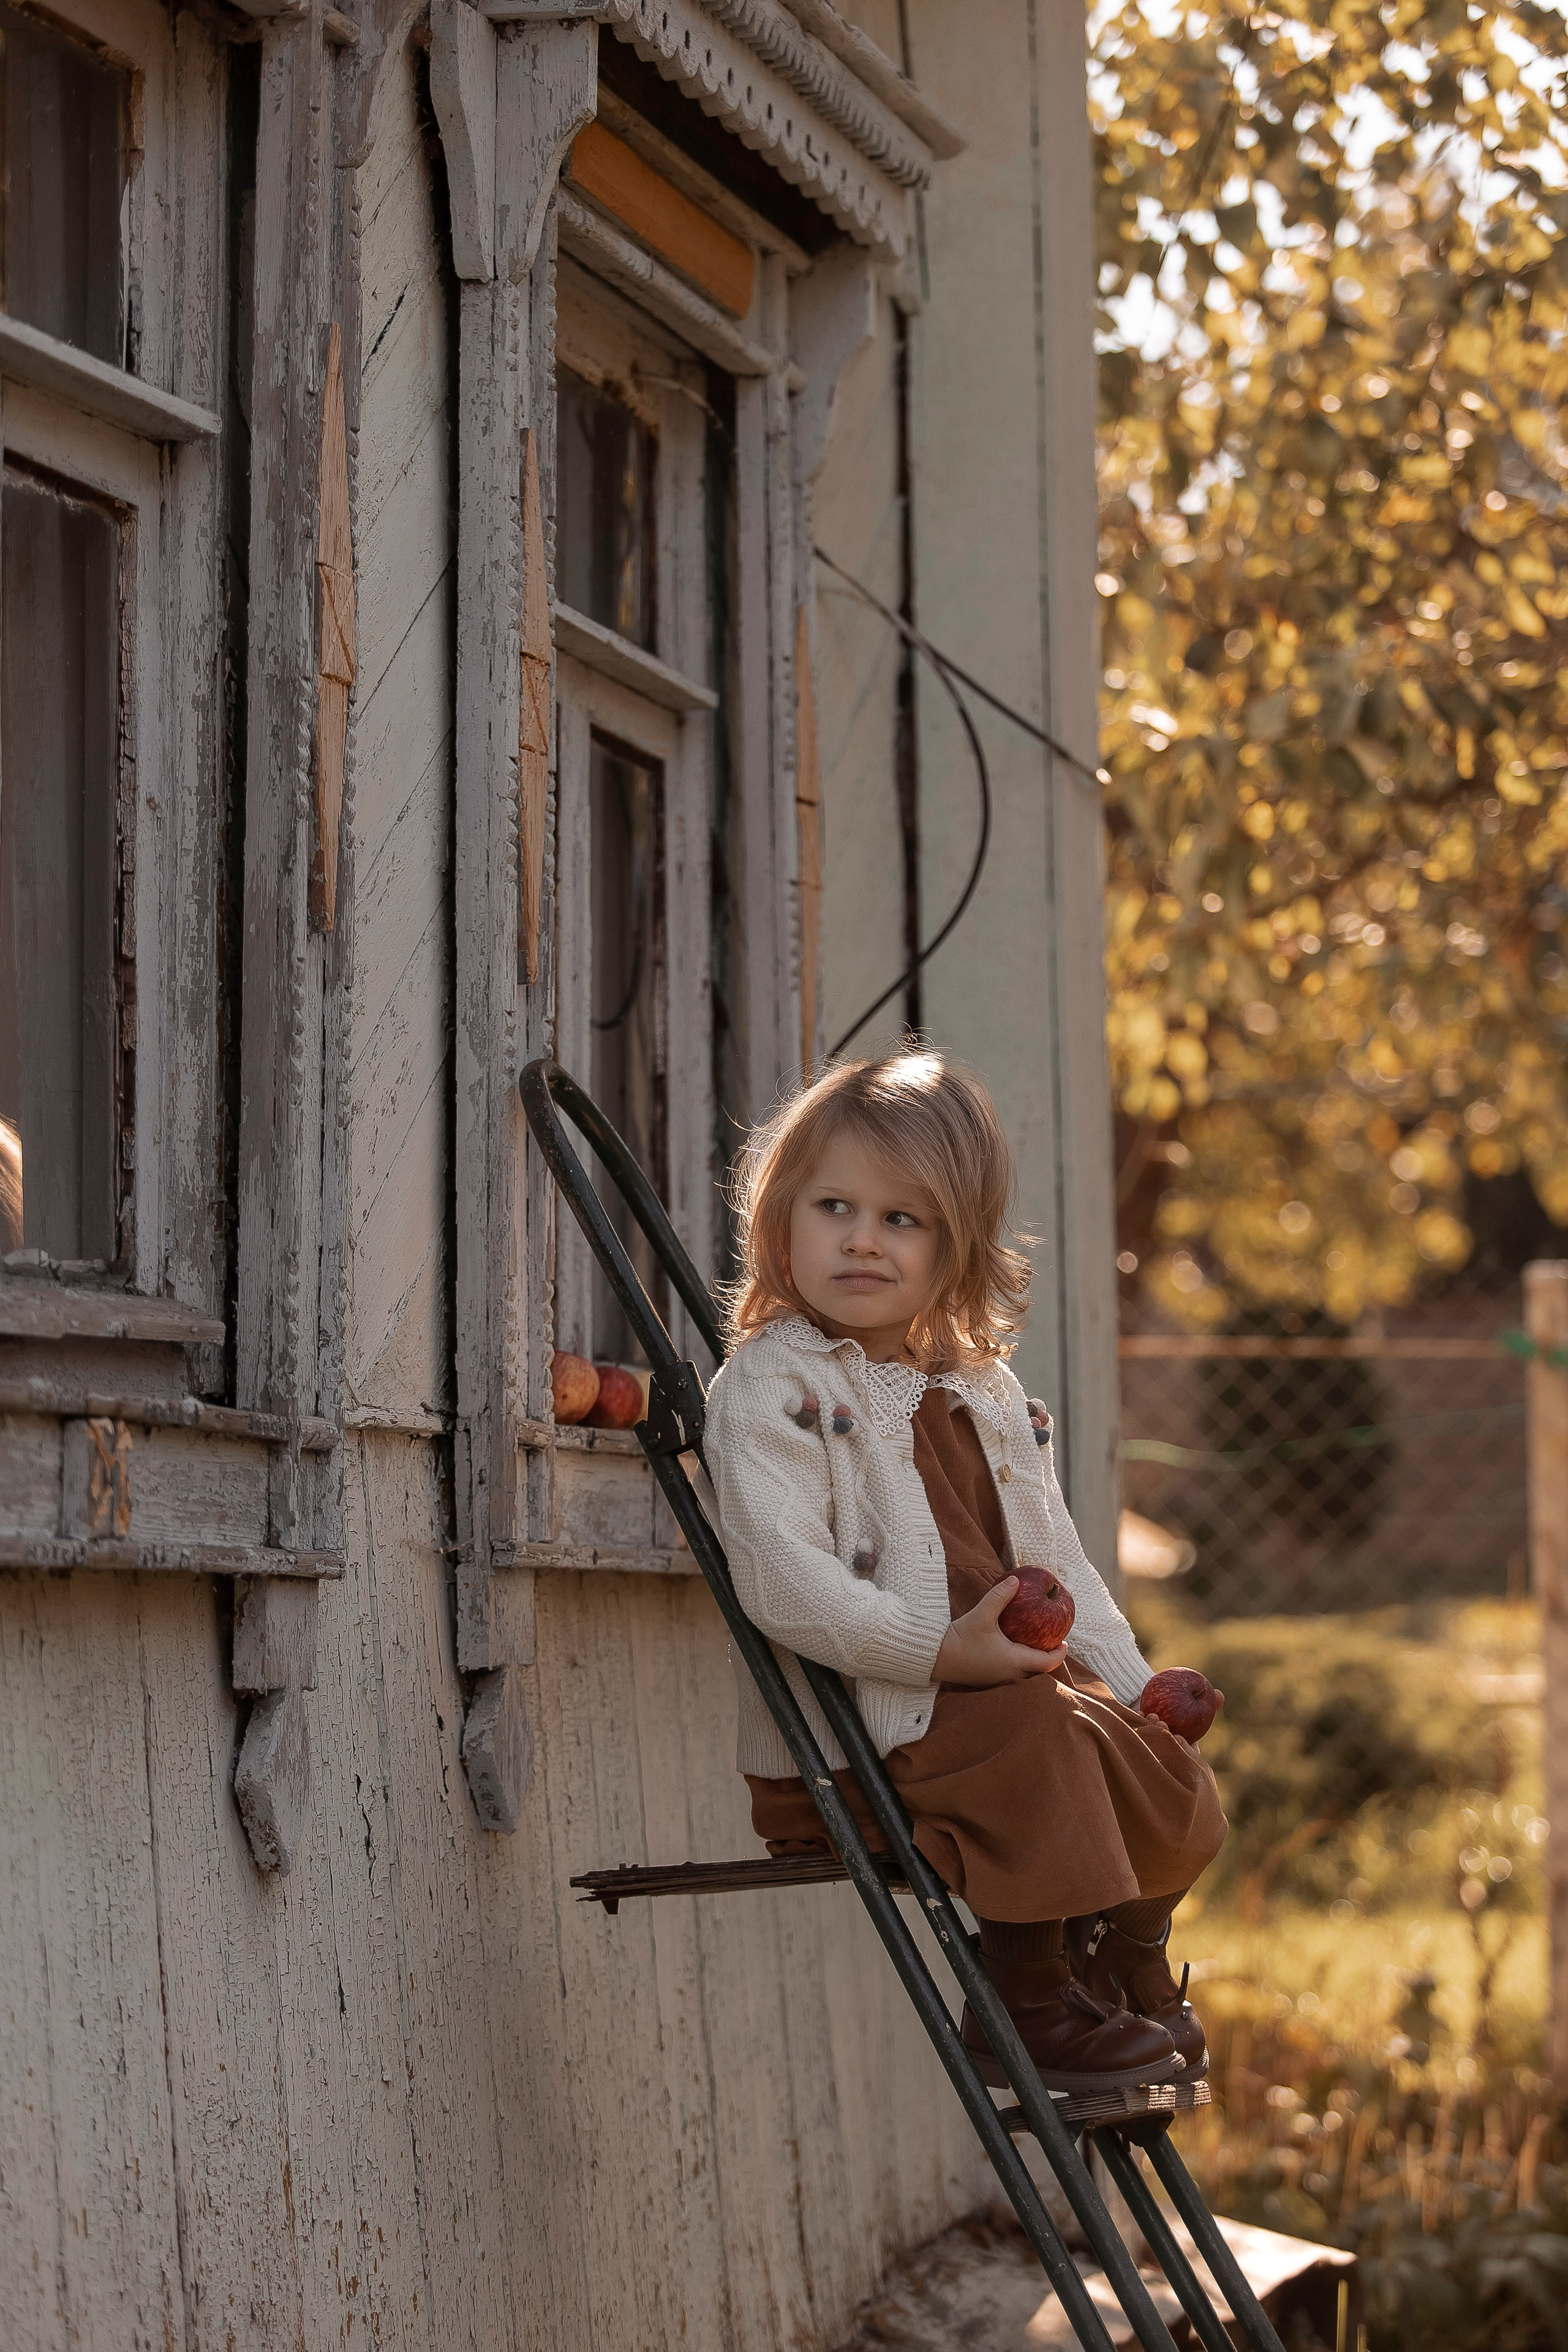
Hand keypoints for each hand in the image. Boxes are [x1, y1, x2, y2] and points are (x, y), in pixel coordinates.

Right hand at [932, 1576, 1066, 1687]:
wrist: (935, 1657)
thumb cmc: (960, 1638)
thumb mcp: (982, 1614)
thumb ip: (1000, 1597)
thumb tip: (1016, 1581)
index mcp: (1014, 1662)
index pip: (1046, 1663)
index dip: (1059, 1654)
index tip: (1065, 1642)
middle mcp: (1009, 1675)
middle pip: (1038, 1671)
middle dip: (1047, 1657)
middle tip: (1052, 1640)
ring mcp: (998, 1680)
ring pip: (1024, 1674)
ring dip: (1032, 1661)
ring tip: (1035, 1644)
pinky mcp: (988, 1679)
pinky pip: (1011, 1674)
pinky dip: (1019, 1663)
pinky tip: (1013, 1649)